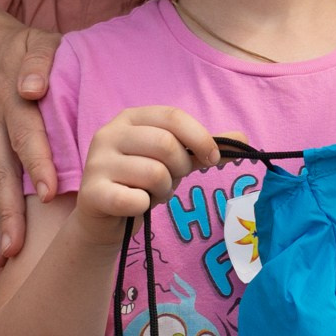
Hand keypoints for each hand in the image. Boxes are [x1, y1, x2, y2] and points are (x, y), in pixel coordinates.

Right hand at [0, 14, 62, 268]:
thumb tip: (33, 87)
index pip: (25, 134)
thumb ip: (40, 61)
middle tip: (21, 244)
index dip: (37, 163)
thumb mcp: (35, 43)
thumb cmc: (20, 51)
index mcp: (9, 98)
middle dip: (10, 209)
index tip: (49, 192)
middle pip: (0, 170)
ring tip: (6, 257)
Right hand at [72, 107, 217, 236]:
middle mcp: (109, 133)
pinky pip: (134, 199)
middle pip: (165, 144)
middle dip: (179, 169)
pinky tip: (135, 205)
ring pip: (154, 173)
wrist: (105, 219)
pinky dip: (144, 206)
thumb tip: (244, 138)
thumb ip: (203, 148)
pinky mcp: (91, 192)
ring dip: (163, 191)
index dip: (200, 138)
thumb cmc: (142, 182)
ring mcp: (96, 162)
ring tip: (151, 194)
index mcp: (130, 118)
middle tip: (172, 180)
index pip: (173, 116)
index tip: (212, 159)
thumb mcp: (174, 161)